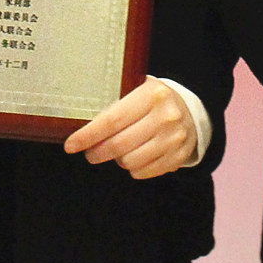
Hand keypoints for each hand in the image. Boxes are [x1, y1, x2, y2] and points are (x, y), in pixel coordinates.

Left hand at [63, 77, 197, 178]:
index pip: (113, 119)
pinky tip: (133, 156)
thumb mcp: (138, 89)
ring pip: (129, 161)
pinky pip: (144, 172)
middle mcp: (165, 117)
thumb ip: (115, 103)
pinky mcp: (178, 156)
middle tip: (90, 152)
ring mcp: (174, 138)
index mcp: (151, 94)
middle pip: (119, 145)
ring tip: (116, 151)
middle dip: (97, 152)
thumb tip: (80, 124)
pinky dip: (133, 168)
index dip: (88, 135)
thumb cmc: (154, 99)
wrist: (191, 110)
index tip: (71, 145)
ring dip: (116, 159)